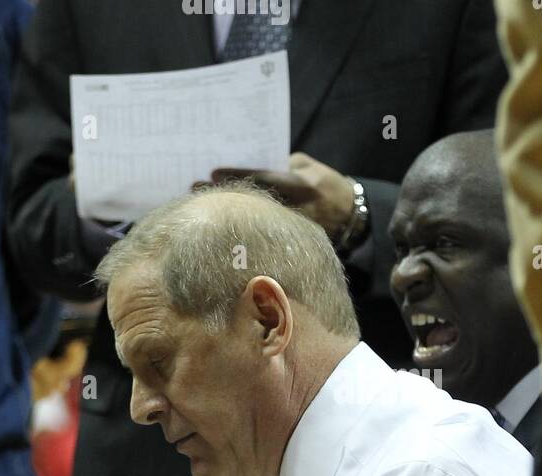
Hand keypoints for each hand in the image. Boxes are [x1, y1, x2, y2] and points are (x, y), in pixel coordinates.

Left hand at [208, 152, 354, 238]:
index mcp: (301, 185)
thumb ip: (283, 165)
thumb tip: (252, 164)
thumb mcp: (309, 168)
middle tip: (192, 186)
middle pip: (249, 199)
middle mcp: (293, 208)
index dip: (237, 174)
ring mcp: (288, 229)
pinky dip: (233, 227)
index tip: (212, 171)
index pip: (263, 177)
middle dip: (221, 193)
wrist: (349, 217)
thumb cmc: (326, 185)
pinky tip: (213, 224)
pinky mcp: (284, 243)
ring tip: (196, 206)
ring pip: (249, 219)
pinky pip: (255, 234)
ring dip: (222, 212)